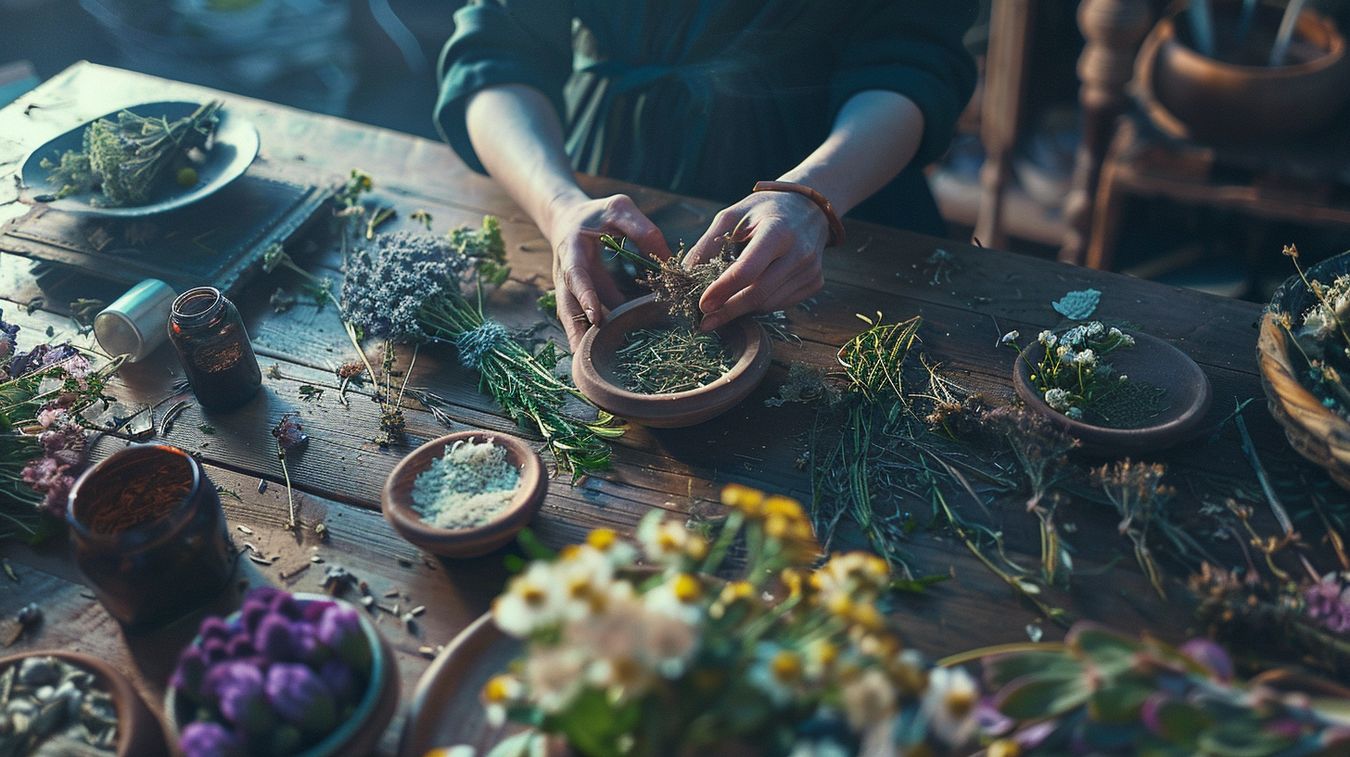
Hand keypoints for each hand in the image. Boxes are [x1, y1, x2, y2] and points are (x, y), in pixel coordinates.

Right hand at [547, 193, 671, 348]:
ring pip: (575, 322)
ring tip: (594, 373)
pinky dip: (596, 341)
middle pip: (567, 310)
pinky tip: (611, 361)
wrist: (569, 221)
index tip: (597, 317)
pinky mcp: (581, 303)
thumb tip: (669, 263)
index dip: (585, 296)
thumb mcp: (619, 208)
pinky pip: (588, 324)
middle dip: (576, 334)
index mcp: (572, 251)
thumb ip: (643, 230)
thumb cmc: (597, 214)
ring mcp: (570, 293)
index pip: (576, 275)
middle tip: (586, 360)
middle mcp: (566, 276)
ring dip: (584, 345)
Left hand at [684, 191, 828, 331]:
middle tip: (704, 321)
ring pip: (768, 304)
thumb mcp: (733, 215)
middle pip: (758, 294)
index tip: (702, 305)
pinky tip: (751, 291)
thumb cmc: (765, 210)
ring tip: (724, 302)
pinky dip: (761, 303)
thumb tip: (684, 274)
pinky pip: (781, 304)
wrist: (808, 208)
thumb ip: (708, 244)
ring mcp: (811, 270)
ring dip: (742, 307)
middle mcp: (799, 252)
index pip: (748, 270)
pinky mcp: (816, 282)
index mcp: (777, 231)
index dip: (722, 290)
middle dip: (728, 310)